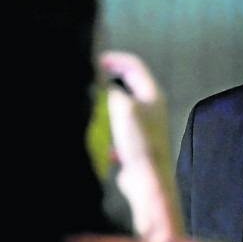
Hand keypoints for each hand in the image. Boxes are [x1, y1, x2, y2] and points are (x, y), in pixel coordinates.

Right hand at [98, 50, 182, 241]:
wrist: (148, 182)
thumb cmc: (141, 144)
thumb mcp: (122, 109)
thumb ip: (110, 90)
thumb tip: (98, 81)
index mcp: (152, 95)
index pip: (133, 65)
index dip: (114, 59)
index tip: (95, 62)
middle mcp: (151, 109)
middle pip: (127, 86)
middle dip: (107, 84)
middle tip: (90, 84)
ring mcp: (144, 127)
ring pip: (120, 110)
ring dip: (106, 111)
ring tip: (94, 114)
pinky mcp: (136, 146)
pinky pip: (117, 133)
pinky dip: (108, 135)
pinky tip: (105, 147)